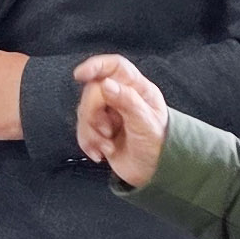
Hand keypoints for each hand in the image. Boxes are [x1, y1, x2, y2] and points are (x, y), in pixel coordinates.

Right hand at [73, 53, 169, 187]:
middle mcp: (121, 97)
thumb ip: (127, 102)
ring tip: (108, 146)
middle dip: (93, 114)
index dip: (96, 66)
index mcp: (138, 89)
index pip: (115, 67)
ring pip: (84, 112)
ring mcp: (108, 113)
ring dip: (91, 133)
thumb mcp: (147, 124)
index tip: (80, 75)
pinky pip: (82, 130)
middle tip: (107, 131)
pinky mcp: (99, 129)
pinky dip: (87, 143)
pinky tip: (100, 153)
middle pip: (93, 92)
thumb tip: (106, 84)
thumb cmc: (159, 146)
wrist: (154, 172)